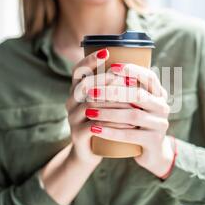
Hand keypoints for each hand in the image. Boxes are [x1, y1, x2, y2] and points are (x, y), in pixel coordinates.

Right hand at [65, 49, 134, 166]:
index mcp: (76, 91)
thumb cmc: (102, 123)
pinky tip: (128, 123)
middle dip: (104, 79)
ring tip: (132, 101)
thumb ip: (112, 87)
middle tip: (122, 77)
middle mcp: (70, 103)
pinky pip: (94, 127)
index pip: (78, 71)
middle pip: (84, 86)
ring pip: (90, 106)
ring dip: (113, 102)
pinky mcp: (78, 136)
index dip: (90, 61)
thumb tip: (134, 66)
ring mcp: (72, 119)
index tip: (107, 52)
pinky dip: (112, 123)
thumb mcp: (104, 104)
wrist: (89, 153)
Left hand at [84, 63, 174, 177]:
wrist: (151, 153)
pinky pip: (130, 135)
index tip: (111, 68)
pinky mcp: (154, 141)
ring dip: (108, 112)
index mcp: (158, 94)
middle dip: (112, 91)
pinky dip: (111, 131)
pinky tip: (95, 129)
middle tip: (90, 91)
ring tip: (89, 111)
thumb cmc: (136, 124)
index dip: (131, 70)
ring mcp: (160, 125)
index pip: (149, 77)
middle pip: (138, 95)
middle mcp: (162, 107)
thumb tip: (100, 62)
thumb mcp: (134, 105)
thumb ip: (124, 88)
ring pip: (133, 115)